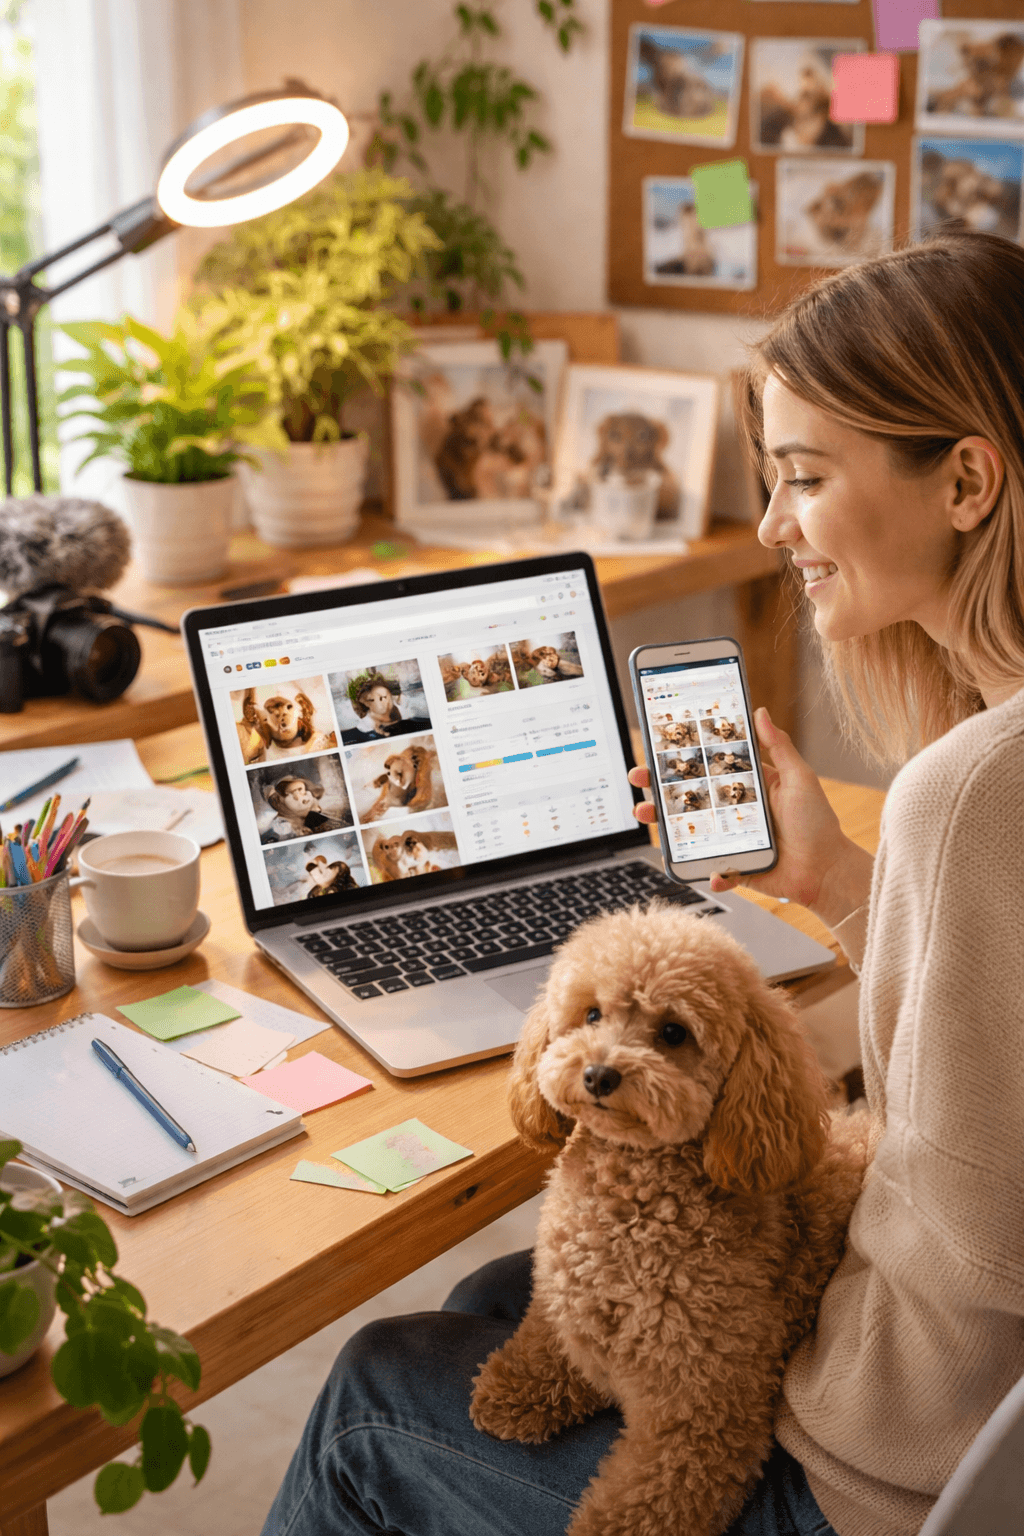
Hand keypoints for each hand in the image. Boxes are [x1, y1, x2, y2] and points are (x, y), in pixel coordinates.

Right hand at [629, 707, 872, 923]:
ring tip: (649, 816)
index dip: (681, 759)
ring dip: (664, 827)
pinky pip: (712, 870)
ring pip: (687, 832)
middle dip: (658, 789)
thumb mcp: (800, 777)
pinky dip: (707, 872)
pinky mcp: (734, 868)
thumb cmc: (818, 822)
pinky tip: (710, 869)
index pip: (706, 768)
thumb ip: (779, 746)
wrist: (827, 870)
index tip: (657, 749)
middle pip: (687, 798)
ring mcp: (729, 840)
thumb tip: (761, 712)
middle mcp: (732, 811)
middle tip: (640, 779)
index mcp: (745, 787)